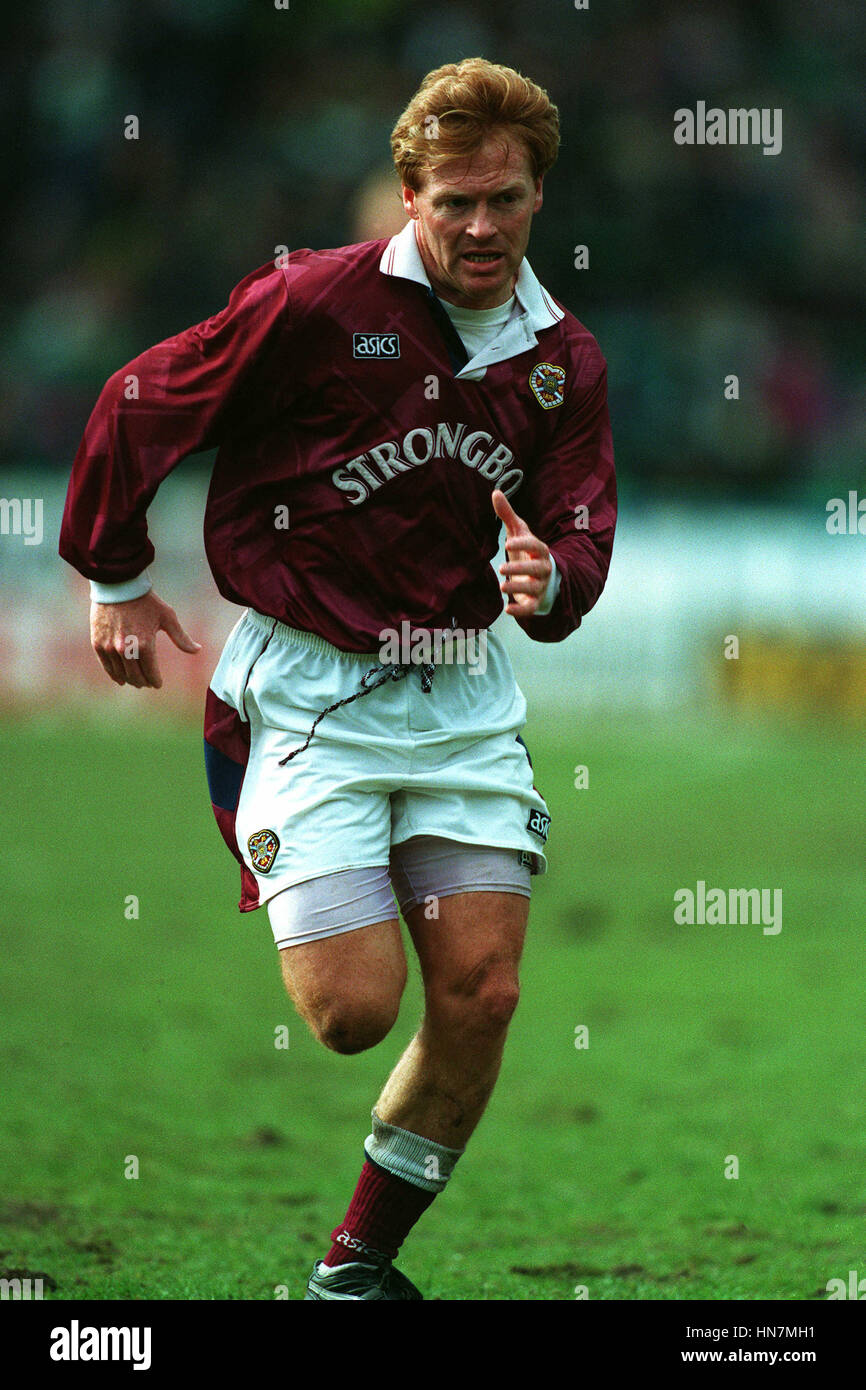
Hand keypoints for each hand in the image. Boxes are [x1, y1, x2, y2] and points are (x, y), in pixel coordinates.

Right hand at [90, 591, 200, 687]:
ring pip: (121, 674)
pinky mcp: (98, 644)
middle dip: (143, 682)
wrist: (118, 586)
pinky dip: (114, 675)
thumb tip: (198, 650)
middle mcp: (125, 649)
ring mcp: (109, 648)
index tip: (157, 684)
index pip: (151, 673)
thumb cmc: (146, 601)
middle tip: (147, 683)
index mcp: (145, 644)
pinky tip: (120, 679)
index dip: (155, 681)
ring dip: (129, 680)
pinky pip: (107, 666)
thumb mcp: (167, 617)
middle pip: (135, 677)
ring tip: (135, 681)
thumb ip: (181, 637)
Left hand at [492, 490, 551, 617]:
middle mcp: (542, 569)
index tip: (508, 543)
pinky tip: (507, 610)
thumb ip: (508, 514)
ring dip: (518, 589)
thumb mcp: (519, 532)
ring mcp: (540, 586)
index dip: (525, 544)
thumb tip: (495, 491)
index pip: (537, 546)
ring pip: (534, 589)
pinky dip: (521, 611)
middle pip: (537, 569)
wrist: (544, 578)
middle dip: (520, 569)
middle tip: (501, 568)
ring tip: (502, 587)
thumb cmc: (528, 552)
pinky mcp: (535, 602)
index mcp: (540, 551)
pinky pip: (531, 608)